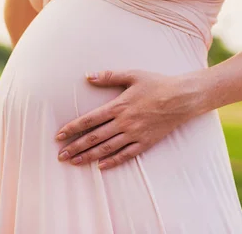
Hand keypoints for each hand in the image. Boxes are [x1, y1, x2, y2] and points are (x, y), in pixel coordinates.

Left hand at [55, 69, 199, 169]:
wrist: (182, 97)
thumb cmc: (157, 83)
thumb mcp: (132, 74)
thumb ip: (109, 76)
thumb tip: (87, 76)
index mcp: (118, 105)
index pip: (89, 120)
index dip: (73, 128)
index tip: (58, 136)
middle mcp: (124, 122)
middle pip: (95, 137)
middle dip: (75, 147)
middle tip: (60, 156)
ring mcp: (135, 134)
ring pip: (107, 148)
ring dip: (88, 156)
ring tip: (74, 162)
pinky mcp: (146, 142)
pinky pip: (126, 155)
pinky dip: (112, 161)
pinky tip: (101, 167)